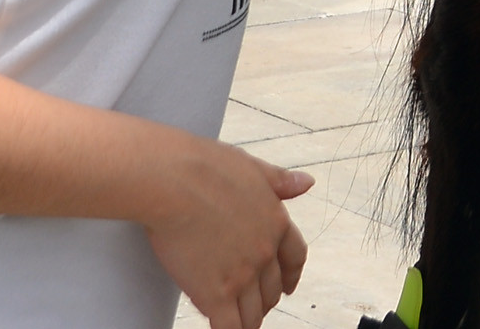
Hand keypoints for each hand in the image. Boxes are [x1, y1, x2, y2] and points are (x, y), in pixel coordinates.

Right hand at [142, 139, 313, 328]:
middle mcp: (264, 252)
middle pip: (272, 290)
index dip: (291, 275)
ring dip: (247, 320)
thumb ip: (279, 181)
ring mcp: (241, 276)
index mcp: (276, 220)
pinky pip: (230, 327)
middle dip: (263, 299)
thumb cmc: (204, 168)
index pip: (295, 257)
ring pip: (253, 314)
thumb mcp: (252, 167)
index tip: (287, 285)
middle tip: (251, 303)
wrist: (173, 182)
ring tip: (236, 321)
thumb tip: (306, 182)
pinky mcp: (215, 293)